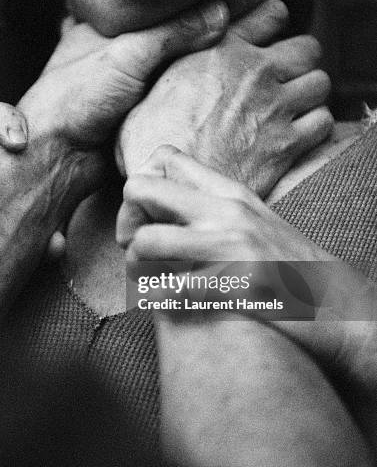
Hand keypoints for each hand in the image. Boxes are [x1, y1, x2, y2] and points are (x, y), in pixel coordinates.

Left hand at [18, 0, 228, 151]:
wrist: (61, 158)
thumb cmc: (78, 99)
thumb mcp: (127, 54)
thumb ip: (172, 33)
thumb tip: (220, 12)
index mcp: (103, 27)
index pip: (151, 5)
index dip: (182, 0)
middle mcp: (115, 54)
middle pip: (164, 38)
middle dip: (193, 35)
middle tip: (235, 27)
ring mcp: (126, 85)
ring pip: (169, 69)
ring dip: (192, 67)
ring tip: (233, 53)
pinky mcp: (137, 112)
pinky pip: (170, 97)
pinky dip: (187, 93)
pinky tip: (211, 85)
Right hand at [116, 0, 332, 197]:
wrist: (171, 184)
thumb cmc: (150, 140)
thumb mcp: (149, 88)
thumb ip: (173, 65)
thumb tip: (176, 60)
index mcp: (222, 51)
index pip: (271, 15)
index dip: (275, 24)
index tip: (270, 40)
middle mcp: (255, 72)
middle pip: (308, 49)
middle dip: (301, 62)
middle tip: (286, 78)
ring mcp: (275, 107)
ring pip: (320, 84)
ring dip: (310, 96)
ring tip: (293, 108)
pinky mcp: (287, 144)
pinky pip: (323, 122)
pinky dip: (314, 127)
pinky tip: (297, 135)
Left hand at [118, 145, 376, 456]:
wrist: (340, 309)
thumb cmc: (292, 267)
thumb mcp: (256, 222)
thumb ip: (214, 209)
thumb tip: (165, 208)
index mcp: (232, 193)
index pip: (165, 157)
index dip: (144, 184)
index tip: (148, 214)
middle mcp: (227, 213)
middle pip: (140, 188)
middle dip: (126, 220)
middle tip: (135, 246)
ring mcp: (231, 249)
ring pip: (144, 242)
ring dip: (135, 264)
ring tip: (148, 278)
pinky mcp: (234, 288)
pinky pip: (167, 291)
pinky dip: (157, 300)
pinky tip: (169, 304)